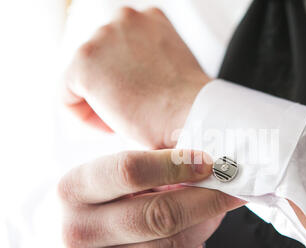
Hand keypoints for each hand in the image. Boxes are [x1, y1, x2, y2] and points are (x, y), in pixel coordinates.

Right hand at [58, 150, 243, 247]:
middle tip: (229, 187)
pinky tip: (193, 237)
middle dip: (205, 199)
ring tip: (213, 209)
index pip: (129, 171)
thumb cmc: (114, 198)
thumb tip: (211, 161)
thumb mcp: (123, 172)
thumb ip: (158, 160)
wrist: (91, 236)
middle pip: (158, 215)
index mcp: (74, 189)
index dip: (176, 164)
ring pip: (171, 246)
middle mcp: (79, 231)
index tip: (208, 162)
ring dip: (204, 224)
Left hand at [62, 7, 210, 147]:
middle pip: (99, 62)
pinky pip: (67, 98)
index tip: (140, 102)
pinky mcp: (84, 62)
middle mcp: (124, 18)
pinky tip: (112, 126)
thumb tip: (130, 79)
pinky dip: (85, 118)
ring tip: (127, 118)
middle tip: (135, 112)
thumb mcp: (172, 65)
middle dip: (112, 89)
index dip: (126, 82)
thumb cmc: (188, 102)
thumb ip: (147, 59)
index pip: (118, 50)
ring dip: (101, 103)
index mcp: (148, 18)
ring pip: (84, 79)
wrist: (193, 113)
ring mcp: (102, 37)